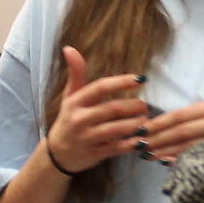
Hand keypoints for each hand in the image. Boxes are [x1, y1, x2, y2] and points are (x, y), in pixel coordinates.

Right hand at [46, 47, 149, 172]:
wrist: (57, 154)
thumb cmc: (68, 120)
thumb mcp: (69, 97)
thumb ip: (76, 74)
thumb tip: (69, 48)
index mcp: (75, 102)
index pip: (100, 88)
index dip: (122, 82)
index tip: (141, 79)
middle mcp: (79, 119)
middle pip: (112, 108)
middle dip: (133, 106)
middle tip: (145, 105)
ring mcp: (87, 138)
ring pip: (116, 129)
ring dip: (135, 124)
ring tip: (146, 120)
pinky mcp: (94, 154)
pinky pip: (116, 148)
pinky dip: (131, 144)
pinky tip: (142, 139)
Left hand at [140, 99, 203, 162]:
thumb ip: (185, 121)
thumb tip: (153, 129)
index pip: (178, 116)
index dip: (157, 123)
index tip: (140, 129)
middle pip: (180, 131)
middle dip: (157, 139)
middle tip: (138, 145)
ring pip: (186, 147)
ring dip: (163, 151)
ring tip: (146, 155)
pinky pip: (195, 159)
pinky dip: (177, 161)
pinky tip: (164, 162)